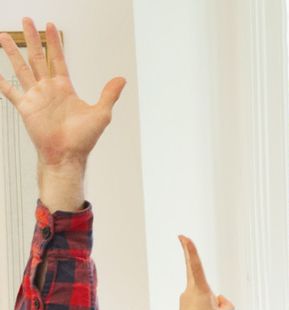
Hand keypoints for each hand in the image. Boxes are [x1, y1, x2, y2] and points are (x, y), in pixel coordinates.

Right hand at [0, 20, 124, 190]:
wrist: (67, 155)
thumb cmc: (84, 139)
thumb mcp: (101, 114)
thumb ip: (109, 95)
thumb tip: (121, 79)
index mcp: (65, 88)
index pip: (59, 59)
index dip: (55, 43)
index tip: (50, 26)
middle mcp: (48, 89)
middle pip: (38, 58)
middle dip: (33, 39)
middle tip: (27, 20)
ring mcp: (35, 96)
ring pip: (21, 68)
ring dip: (12, 52)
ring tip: (5, 36)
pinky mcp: (25, 107)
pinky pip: (9, 91)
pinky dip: (1, 81)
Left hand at [170, 236, 233, 309]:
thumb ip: (227, 303)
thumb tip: (219, 298)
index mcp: (200, 289)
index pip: (196, 265)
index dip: (191, 250)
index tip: (184, 237)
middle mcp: (191, 289)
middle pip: (193, 268)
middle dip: (189, 252)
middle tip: (182, 236)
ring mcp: (186, 296)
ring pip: (206, 294)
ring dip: (212, 304)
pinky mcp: (185, 303)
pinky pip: (203, 303)